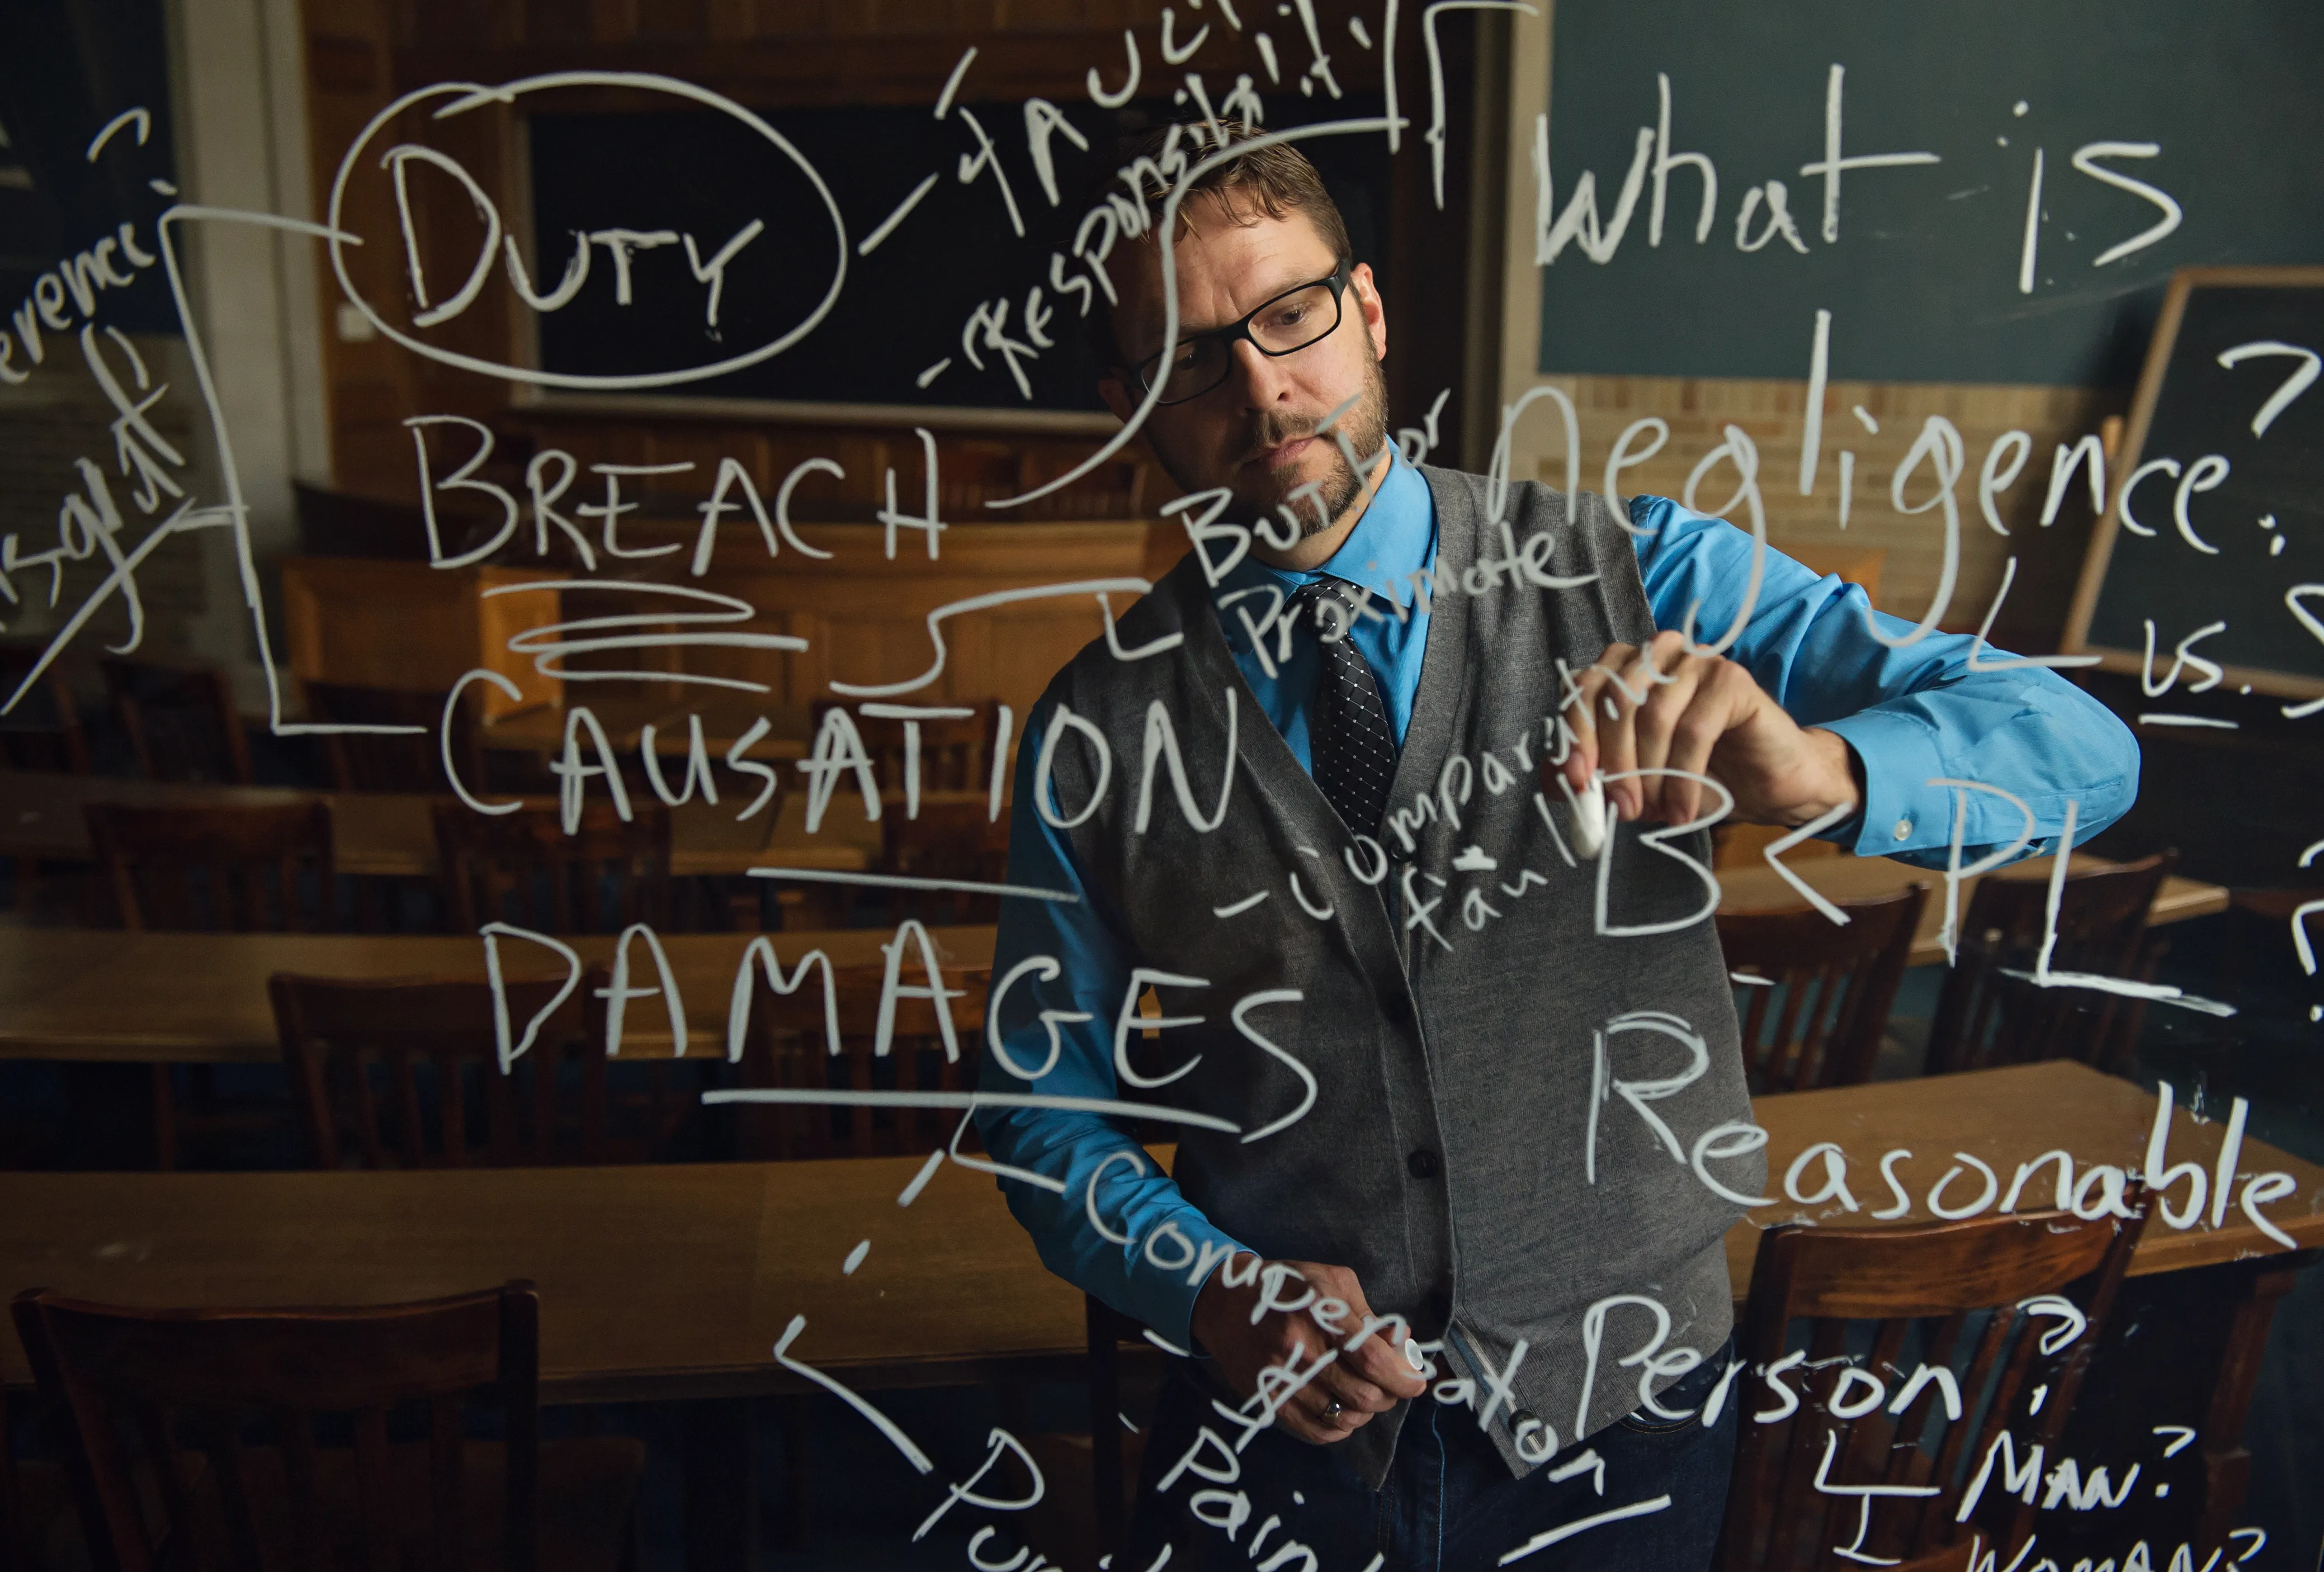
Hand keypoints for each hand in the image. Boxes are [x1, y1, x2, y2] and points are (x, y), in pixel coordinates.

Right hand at [1189, 1256, 1428, 1444]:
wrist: (1223, 1302)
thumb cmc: (1286, 1287)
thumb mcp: (1332, 1281)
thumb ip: (1370, 1315)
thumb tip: (1403, 1346)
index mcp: (1319, 1311)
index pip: (1372, 1359)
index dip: (1403, 1377)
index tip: (1417, 1382)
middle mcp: (1299, 1348)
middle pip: (1362, 1395)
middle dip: (1389, 1396)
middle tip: (1391, 1386)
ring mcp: (1281, 1378)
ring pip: (1343, 1418)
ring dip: (1365, 1412)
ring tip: (1365, 1395)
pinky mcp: (1268, 1400)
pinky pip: (1316, 1432)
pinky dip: (1340, 1429)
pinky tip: (1342, 1411)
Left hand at [1555, 630, 1863, 828]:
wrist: (1764, 785)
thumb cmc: (1693, 778)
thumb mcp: (1632, 781)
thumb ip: (1591, 776)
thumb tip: (1555, 781)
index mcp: (1622, 670)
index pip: (1582, 688)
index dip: (1575, 735)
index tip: (1577, 781)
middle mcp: (1654, 655)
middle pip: (1614, 699)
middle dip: (1613, 761)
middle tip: (1622, 809)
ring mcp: (1695, 661)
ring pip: (1653, 714)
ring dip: (1650, 773)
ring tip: (1657, 811)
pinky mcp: (1731, 679)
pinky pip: (1694, 728)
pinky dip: (1682, 776)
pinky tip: (1682, 808)